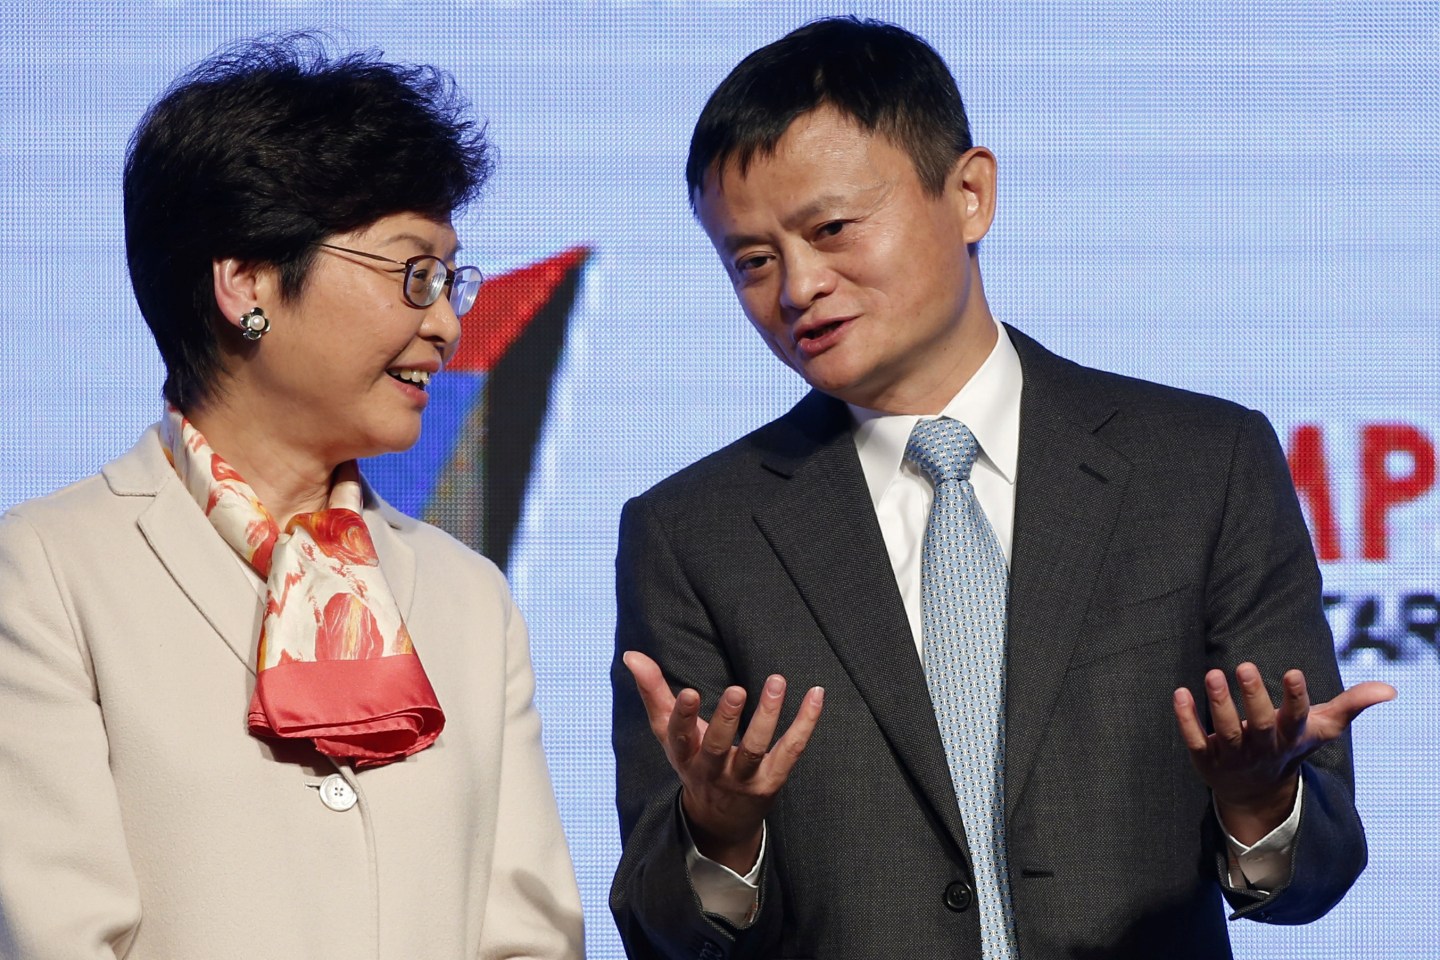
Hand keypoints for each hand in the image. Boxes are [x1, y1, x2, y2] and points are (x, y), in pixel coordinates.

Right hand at [622, 650, 823, 873]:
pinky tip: (815, 694)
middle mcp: (712, 771)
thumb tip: (631, 654)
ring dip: (768, 715)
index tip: (690, 693)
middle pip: (718, 748)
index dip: (684, 717)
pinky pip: (791, 751)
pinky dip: (805, 723)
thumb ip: (652, 691)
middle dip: (727, 720)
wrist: (719, 822)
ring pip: (757, 750)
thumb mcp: (668, 733)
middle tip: (737, 690)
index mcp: (684, 756)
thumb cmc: (692, 762)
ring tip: (776, 681)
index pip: (680, 737)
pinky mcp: (772, 782)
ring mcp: (744, 779)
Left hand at [1173, 663, 1395, 843]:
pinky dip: (1186, 719)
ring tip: (1213, 673)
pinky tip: (1179, 693)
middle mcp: (1262, 748)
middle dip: (1253, 697)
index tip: (1294, 672)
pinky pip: (1195, 739)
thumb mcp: (1319, 728)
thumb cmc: (1289, 747)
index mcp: (1289, 738)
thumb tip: (1390, 689)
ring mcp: (1233, 756)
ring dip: (1219, 703)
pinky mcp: (1206, 759)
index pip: (1296, 718)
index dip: (1296, 697)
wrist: (1257, 794)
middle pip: (1259, 725)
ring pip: (1227, 732)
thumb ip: (1350, 706)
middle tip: (1246, 666)